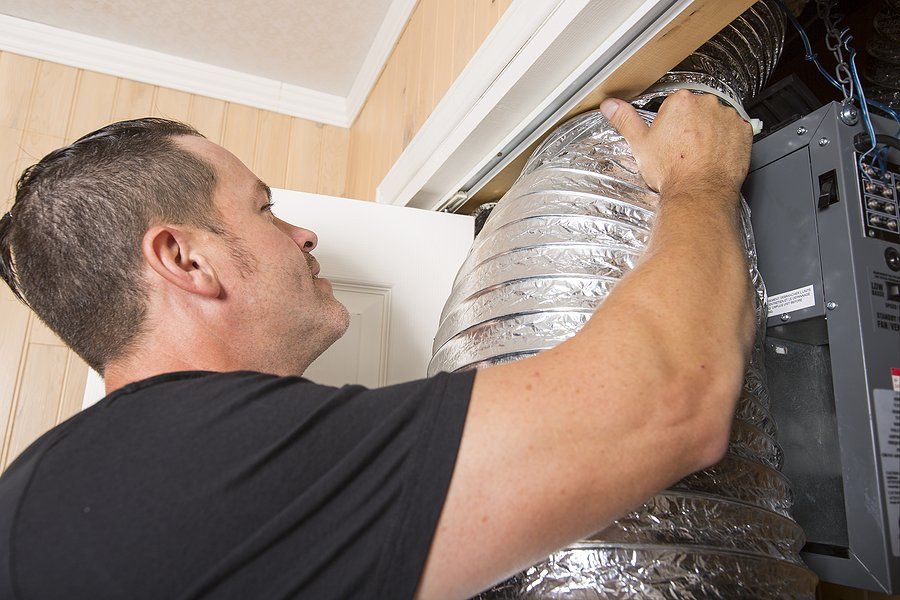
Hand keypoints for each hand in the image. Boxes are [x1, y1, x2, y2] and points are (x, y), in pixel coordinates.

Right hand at [600, 90, 752, 200]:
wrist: (699, 192)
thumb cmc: (672, 171)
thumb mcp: (640, 145)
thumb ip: (625, 120)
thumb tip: (610, 105)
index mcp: (681, 102)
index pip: (674, 106)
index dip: (670, 125)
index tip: (669, 140)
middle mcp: (707, 103)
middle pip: (696, 110)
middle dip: (691, 126)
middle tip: (683, 149)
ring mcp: (727, 116)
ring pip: (716, 119)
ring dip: (710, 132)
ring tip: (700, 154)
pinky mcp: (743, 130)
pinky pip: (735, 130)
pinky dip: (727, 140)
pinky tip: (716, 155)